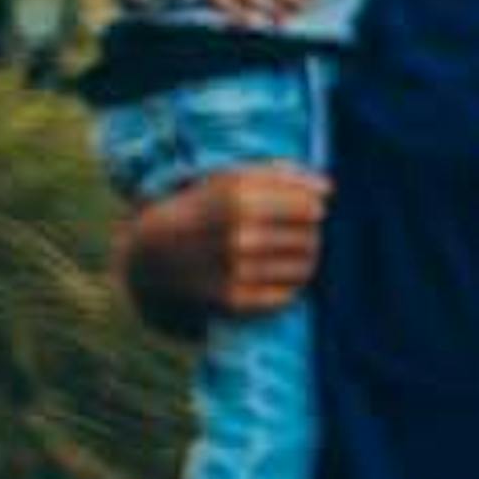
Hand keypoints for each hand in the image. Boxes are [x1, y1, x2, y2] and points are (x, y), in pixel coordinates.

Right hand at [118, 164, 328, 325]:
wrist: (150, 259)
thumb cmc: (200, 212)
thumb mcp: (228, 180)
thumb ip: (280, 176)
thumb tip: (328, 189)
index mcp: (237, 198)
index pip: (310, 205)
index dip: (313, 206)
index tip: (305, 208)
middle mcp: (238, 235)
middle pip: (311, 236)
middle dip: (309, 233)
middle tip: (294, 232)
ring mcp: (236, 271)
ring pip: (305, 266)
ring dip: (305, 259)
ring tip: (287, 252)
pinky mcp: (236, 302)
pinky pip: (288, 294)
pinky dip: (289, 285)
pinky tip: (273, 274)